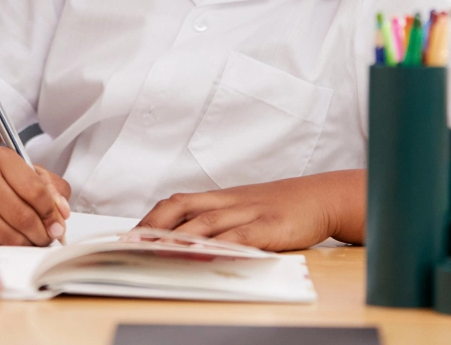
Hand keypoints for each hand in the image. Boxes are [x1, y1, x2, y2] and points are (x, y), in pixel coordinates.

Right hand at [0, 147, 71, 245]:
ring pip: (10, 235)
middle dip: (43, 233)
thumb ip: (51, 188)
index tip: (58, 222)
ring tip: (34, 239)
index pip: (36, 191)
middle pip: (23, 216)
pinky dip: (11, 247)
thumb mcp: (25, 171)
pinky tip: (14, 238)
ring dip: (29, 243)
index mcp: (1, 158)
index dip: (52, 212)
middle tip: (49, 235)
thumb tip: (62, 213)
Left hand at [137, 170, 365, 250]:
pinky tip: (203, 254)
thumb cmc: (279, 207)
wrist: (321, 196)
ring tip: (155, 251)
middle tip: (131, 245)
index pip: (176, 203)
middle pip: (181, 207)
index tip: (129, 235)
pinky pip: (239, 235)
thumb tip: (185, 242)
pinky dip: (219, 244)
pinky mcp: (268, 226)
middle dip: (153, 226)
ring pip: (205, 221)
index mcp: (219, 197)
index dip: (151, 218)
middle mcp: (227, 201)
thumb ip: (218, 223)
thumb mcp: (244, 210)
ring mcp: (248, 212)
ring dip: (177, 237)